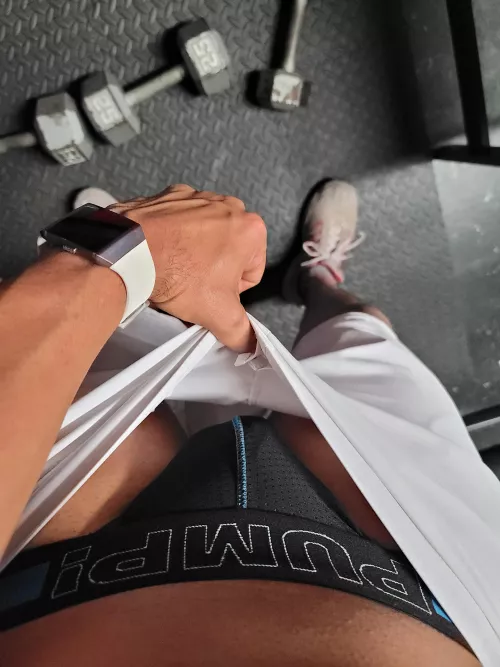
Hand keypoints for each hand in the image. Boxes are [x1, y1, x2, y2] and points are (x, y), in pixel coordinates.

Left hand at [112, 184, 266, 351]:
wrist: (130, 252)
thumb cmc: (178, 275)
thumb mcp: (218, 314)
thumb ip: (242, 332)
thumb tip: (250, 343)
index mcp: (251, 229)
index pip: (251, 273)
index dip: (231, 291)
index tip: (210, 294)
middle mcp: (228, 205)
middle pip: (229, 252)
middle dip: (214, 270)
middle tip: (191, 285)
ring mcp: (197, 196)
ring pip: (204, 236)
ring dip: (193, 253)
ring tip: (173, 270)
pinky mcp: (170, 195)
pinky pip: (179, 221)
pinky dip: (172, 236)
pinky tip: (160, 252)